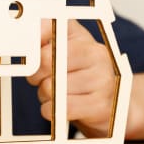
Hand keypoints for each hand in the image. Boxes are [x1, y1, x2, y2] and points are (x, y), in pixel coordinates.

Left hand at [26, 19, 116, 137]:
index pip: (48, 36)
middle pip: (46, 62)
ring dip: (45, 95)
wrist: (113, 102)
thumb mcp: (64, 47)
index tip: (33, 59)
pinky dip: (50, 110)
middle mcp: (97, 54)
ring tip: (57, 93)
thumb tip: (30, 33)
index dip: (34, 52)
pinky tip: (58, 107)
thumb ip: (44, 34)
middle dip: (36, 75)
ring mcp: (102, 79)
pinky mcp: (100, 105)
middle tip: (42, 79)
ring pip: (50, 88)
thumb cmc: (80, 73)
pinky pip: (59, 108)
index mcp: (84, 38)